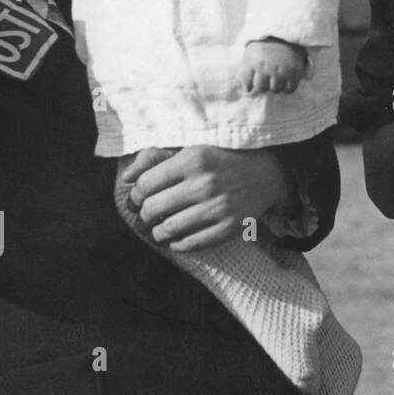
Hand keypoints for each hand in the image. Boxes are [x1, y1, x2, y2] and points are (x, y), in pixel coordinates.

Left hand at [120, 145, 289, 251]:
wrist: (268, 173)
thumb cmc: (222, 159)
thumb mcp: (191, 149)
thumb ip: (155, 158)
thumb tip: (125, 177)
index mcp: (193, 158)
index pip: (145, 184)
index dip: (135, 195)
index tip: (139, 199)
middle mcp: (205, 183)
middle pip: (153, 209)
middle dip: (143, 216)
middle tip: (147, 217)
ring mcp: (219, 207)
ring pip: (168, 230)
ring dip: (157, 233)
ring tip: (158, 230)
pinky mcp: (230, 227)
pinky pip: (191, 244)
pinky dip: (177, 245)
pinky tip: (177, 238)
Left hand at [238, 38, 306, 93]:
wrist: (287, 37)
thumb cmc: (264, 48)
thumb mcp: (250, 54)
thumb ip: (244, 71)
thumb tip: (246, 91)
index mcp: (254, 62)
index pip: (248, 84)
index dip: (249, 86)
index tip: (253, 82)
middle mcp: (266, 67)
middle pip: (261, 88)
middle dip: (263, 85)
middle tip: (267, 78)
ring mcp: (281, 70)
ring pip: (275, 90)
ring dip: (276, 86)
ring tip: (277, 77)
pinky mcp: (294, 73)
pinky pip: (289, 90)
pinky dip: (287, 88)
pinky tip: (286, 81)